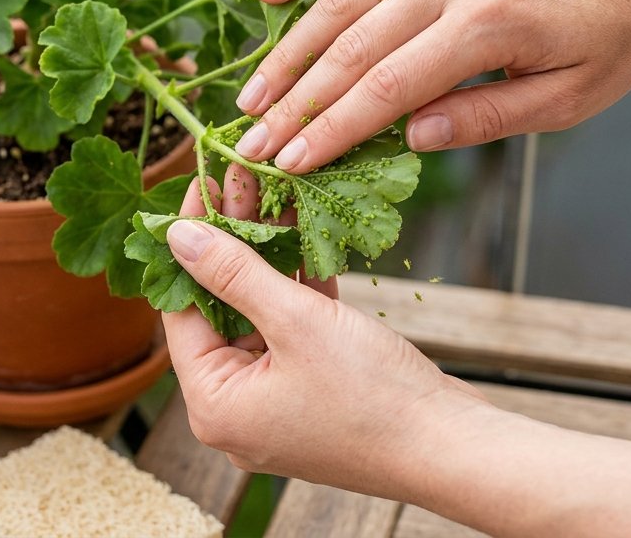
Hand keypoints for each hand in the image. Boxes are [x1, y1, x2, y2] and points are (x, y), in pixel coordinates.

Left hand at [162, 173, 487, 497]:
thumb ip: (234, 274)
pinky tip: (307, 236)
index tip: (202, 187)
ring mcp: (276, 402)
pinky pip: (292, 332)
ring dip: (269, 259)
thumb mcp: (295, 321)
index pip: (181, 312)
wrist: (452, 448)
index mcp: (214, 406)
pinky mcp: (313, 393)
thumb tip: (178, 237)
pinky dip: (299, 290)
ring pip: (259, 316)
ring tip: (274, 195)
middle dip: (234, 245)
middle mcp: (236, 410)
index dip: (190, 246)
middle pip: (219, 311)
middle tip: (241, 182)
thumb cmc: (372, 396)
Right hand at [232, 0, 630, 171]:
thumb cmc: (612, 36)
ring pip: (342, 1)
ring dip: (288, 51)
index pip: (388, 87)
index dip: (333, 131)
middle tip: (250, 145)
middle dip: (295, 104)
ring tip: (250, 97)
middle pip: (351, 49)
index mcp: (488, 24)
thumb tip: (408, 140)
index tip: (290, 165)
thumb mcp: (568, 99)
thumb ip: (486, 119)